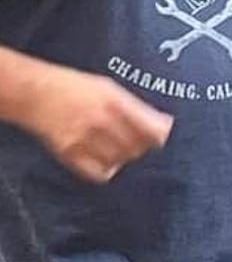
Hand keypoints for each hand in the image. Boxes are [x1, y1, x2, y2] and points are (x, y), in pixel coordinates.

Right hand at [27, 65, 173, 182]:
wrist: (35, 93)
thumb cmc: (75, 87)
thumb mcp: (109, 88)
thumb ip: (137, 107)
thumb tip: (166, 124)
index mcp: (114, 102)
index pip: (151, 129)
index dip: (160, 137)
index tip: (162, 137)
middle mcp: (101, 121)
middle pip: (137, 148)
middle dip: (141, 146)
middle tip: (136, 141)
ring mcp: (84, 139)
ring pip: (120, 161)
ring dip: (124, 158)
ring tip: (118, 147)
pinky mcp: (69, 153)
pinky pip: (98, 173)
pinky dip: (106, 170)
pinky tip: (105, 160)